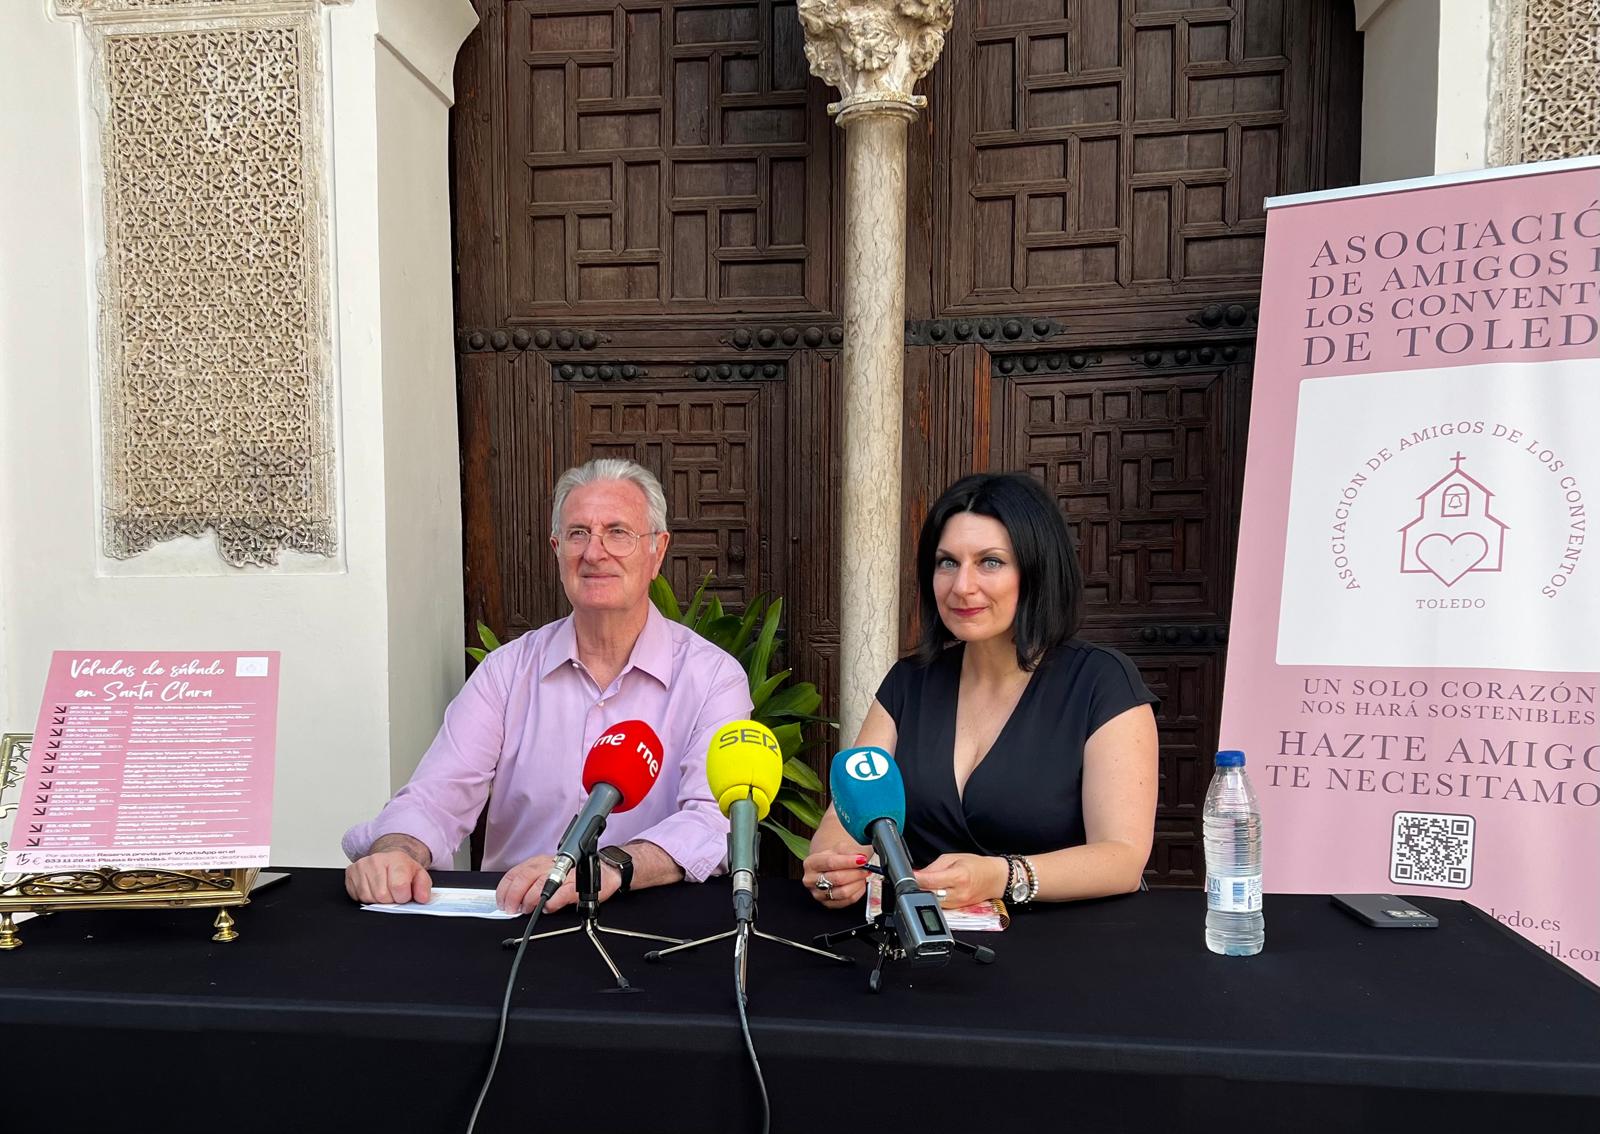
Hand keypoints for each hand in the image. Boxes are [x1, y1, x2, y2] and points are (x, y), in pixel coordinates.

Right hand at [345, 850, 431, 904]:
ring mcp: (361, 866)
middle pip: (382, 895)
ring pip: (368, 898)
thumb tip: (422, 898)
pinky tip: (373, 888)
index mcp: (396, 859)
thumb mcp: (419, 875)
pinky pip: (357, 896)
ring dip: (378, 900)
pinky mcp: (350, 872)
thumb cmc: (402, 869)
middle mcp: (376, 860)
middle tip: (394, 892)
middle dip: (390, 900)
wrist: (388, 858)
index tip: (405, 895)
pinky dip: (367, 898)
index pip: (398, 886)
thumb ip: (423, 887)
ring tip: (384, 889)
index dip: (403, 897)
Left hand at [495, 854, 622, 913]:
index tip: (502, 903)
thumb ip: (531, 885)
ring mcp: (564, 874)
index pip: (515, 873)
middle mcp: (549, 865)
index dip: (505, 890)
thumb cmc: (575, 874)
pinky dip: (552, 901)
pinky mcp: (578, 885)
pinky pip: (562, 893)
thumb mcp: (547, 874)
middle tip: (513, 909)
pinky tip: (548, 907)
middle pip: (524, 878)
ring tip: (528, 909)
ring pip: (540, 884)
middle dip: (514, 896)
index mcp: (539, 862)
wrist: (605, 870)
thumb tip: (512, 900)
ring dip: (530, 899)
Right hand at [802, 848, 870, 907]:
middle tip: (866, 868)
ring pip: (844, 892)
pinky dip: (858, 892)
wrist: (828, 868)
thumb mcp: (839, 848)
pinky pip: (848, 900)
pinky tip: (860, 884)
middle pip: (837, 878)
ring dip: (858, 883)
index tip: (862, 859)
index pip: (830, 862)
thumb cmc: (834, 858)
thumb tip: (861, 857)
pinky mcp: (828, 904)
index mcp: (811, 863)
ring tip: (863, 876)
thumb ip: (849, 851)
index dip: (848, 861)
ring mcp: (818, 894)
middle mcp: (811, 880)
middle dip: (856, 873)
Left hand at [913, 853, 1007, 908]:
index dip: (917, 878)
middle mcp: (959, 893)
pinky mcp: (958, 909)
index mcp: (959, 876)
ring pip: (934, 902)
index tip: (909, 876)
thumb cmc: (977, 866)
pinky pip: (940, 906)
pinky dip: (933, 899)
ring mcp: (959, 904)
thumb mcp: (953, 858)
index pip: (931, 880)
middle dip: (919, 888)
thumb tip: (918, 874)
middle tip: (912, 881)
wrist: (994, 878)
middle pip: (930, 894)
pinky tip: (932, 892)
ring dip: (925, 895)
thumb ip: (934, 867)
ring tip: (922, 886)